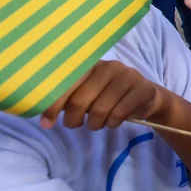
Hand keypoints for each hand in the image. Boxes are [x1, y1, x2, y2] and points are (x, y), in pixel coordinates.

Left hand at [39, 59, 164, 129]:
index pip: (66, 84)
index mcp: (91, 66)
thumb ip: (69, 100)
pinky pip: (120, 113)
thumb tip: (44, 119)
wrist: (146, 97)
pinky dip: (113, 123)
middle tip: (76, 124)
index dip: (53, 105)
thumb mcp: (89, 95)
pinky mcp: (143, 88)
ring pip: (100, 109)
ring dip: (95, 124)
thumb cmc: (110, 97)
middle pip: (80, 100)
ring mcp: (127, 76)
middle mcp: (108, 67)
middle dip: (74, 119)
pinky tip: (114, 121)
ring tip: (98, 123)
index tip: (46, 124)